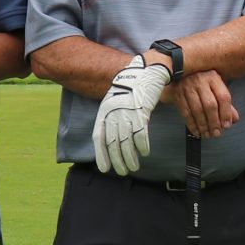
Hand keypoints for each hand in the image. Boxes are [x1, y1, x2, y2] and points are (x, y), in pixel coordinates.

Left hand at [92, 55, 171, 174]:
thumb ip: (112, 117)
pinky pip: (140, 134)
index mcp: (104, 111)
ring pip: (126, 142)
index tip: (105, 169)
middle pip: (112, 143)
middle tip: (122, 172)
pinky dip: (142, 146)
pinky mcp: (141, 112)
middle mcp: (113, 113)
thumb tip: (113, 138)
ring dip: (130, 158)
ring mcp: (127, 113)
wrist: (146, 71)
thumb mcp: (115, 101)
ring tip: (134, 167)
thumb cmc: (131, 87)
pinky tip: (145, 153)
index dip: (101, 155)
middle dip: (117, 160)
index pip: (99, 137)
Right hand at [174, 69, 238, 139]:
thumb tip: (234, 120)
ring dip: (203, 126)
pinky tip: (197, 132)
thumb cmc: (202, 84)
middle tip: (217, 133)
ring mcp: (188, 87)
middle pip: (210, 105)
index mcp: (213, 78)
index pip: (223, 97)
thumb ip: (226, 104)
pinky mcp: (177, 94)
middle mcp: (200, 80)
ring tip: (207, 135)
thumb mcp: (216, 89)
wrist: (180, 76)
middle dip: (214, 122)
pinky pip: (186, 113)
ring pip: (197, 110)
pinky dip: (192, 125)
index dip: (226, 113)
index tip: (226, 126)